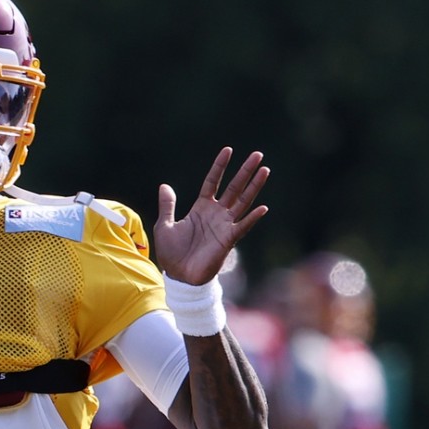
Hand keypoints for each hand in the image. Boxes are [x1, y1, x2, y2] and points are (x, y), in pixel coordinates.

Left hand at [154, 147, 269, 284]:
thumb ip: (168, 206)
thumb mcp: (165, 226)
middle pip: (234, 187)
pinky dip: (252, 218)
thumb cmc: (172, 254)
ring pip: (243, 202)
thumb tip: (164, 186)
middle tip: (258, 154)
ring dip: (254, 186)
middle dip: (245, 171)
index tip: (228, 150)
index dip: (220, 167)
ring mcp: (224, 226)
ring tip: (264, 170)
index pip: (213, 182)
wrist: (179, 277)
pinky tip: (262, 207)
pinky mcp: (228, 240)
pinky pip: (243, 226)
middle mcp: (216, 214)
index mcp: (201, 208)